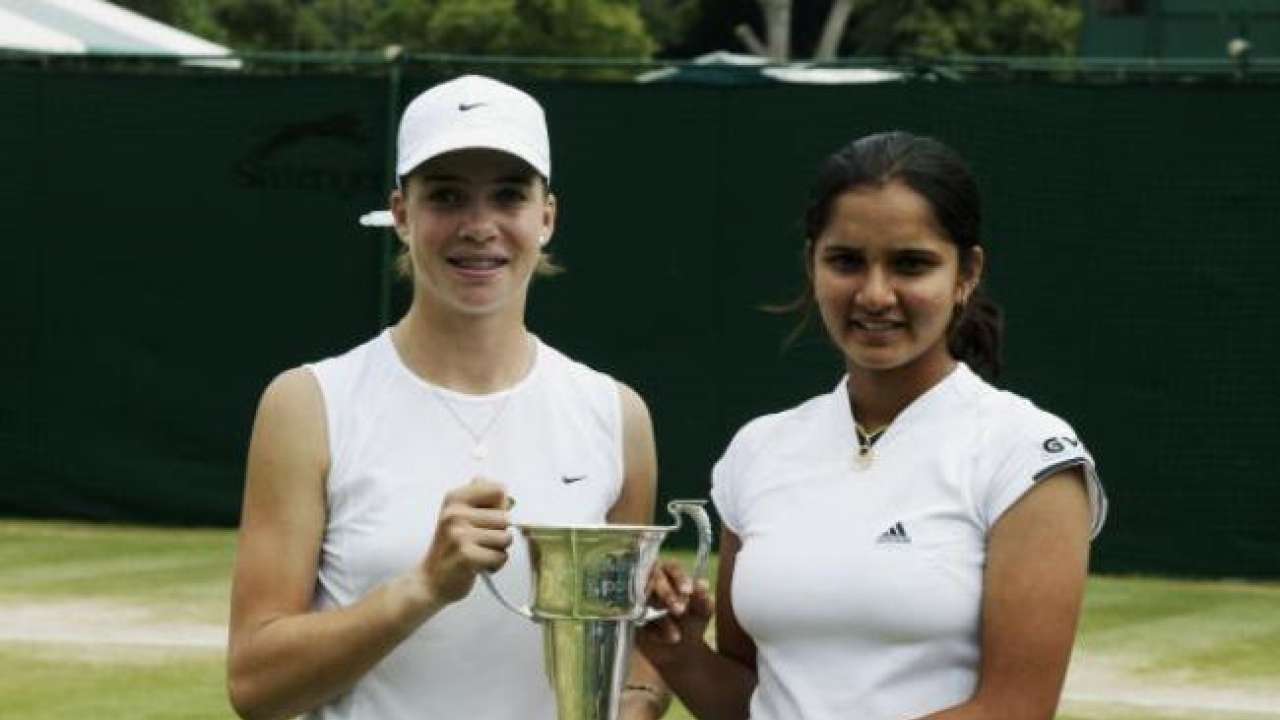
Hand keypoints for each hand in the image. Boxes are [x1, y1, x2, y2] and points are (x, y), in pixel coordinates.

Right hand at [418, 478, 511, 605]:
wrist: (429, 581)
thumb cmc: (450, 548)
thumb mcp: (459, 515)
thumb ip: (483, 500)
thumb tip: (511, 499)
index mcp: (455, 498)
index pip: (499, 490)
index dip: (501, 507)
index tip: (486, 520)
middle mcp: (455, 513)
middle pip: (506, 517)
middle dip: (500, 534)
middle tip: (479, 543)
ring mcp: (459, 534)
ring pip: (506, 538)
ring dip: (498, 551)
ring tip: (478, 554)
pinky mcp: (466, 556)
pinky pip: (501, 557)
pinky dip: (495, 565)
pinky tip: (478, 566)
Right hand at [635, 560, 712, 669]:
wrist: (681, 651)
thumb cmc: (692, 623)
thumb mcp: (702, 613)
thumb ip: (704, 600)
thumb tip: (702, 584)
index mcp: (670, 576)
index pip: (672, 568)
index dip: (679, 578)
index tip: (688, 591)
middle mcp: (651, 583)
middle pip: (654, 580)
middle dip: (667, 594)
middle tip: (681, 611)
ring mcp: (638, 601)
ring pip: (646, 603)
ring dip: (662, 620)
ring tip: (678, 637)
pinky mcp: (631, 619)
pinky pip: (640, 623)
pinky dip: (656, 632)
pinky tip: (670, 639)